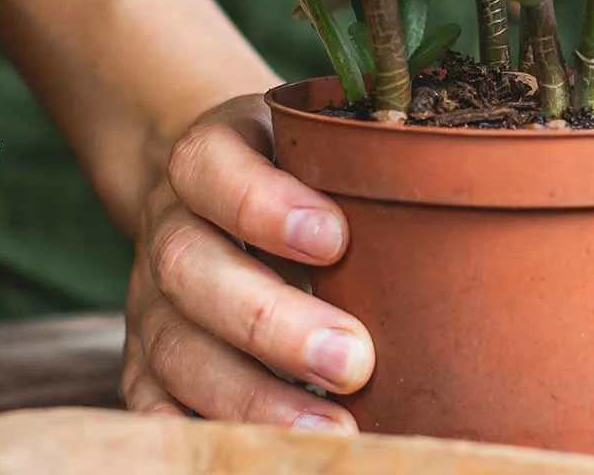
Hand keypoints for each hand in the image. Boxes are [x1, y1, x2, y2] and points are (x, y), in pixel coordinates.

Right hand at [117, 94, 373, 431]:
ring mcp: (148, 298)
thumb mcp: (319, 148)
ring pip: (175, 348)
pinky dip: (198, 432)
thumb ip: (361, 171)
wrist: (209, 194)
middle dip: (272, 322)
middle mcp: (169, 227)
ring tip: (332, 431)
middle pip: (190, 269)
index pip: (211, 168)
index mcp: (207, 160)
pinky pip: (152, 403)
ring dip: (252, 396)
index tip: (335, 239)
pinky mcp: (146, 359)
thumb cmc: (295, 175)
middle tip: (353, 359)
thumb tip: (447, 224)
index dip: (262, 205)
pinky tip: (259, 454)